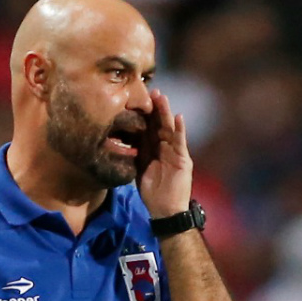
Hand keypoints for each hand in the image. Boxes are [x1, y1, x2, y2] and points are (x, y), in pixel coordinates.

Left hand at [137, 89, 192, 218]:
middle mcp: (165, 147)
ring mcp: (175, 152)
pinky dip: (179, 130)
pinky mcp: (183, 159)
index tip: (136, 99)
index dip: (144, 114)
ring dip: (166, 113)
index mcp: (154, 149)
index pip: (148, 128)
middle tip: (150, 90)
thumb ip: (134, 155)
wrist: (165, 210)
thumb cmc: (152, 192)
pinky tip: (178, 117)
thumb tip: (119, 142)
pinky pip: (180, 142)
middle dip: (155, 108)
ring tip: (161, 98)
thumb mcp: (139, 170)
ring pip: (169, 129)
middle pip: (159, 124)